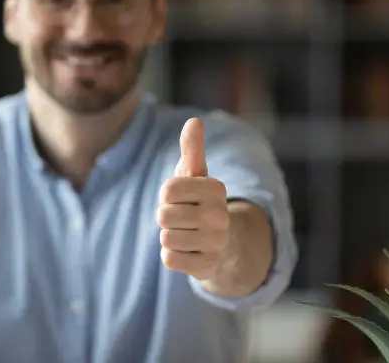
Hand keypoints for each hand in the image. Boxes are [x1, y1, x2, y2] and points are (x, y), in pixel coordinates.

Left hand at [157, 118, 234, 280]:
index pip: (167, 189)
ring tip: (187, 234)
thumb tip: (194, 122)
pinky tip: (188, 251)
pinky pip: (169, 259)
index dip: (167, 195)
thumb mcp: (196, 175)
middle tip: (183, 219)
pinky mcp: (207, 267)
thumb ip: (192, 149)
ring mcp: (216, 243)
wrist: (224, 244)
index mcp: (216, 188)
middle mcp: (220, 215)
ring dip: (170, 237)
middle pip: (163, 215)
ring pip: (165, 238)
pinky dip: (173, 255)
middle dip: (166, 217)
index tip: (182, 198)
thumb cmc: (201, 203)